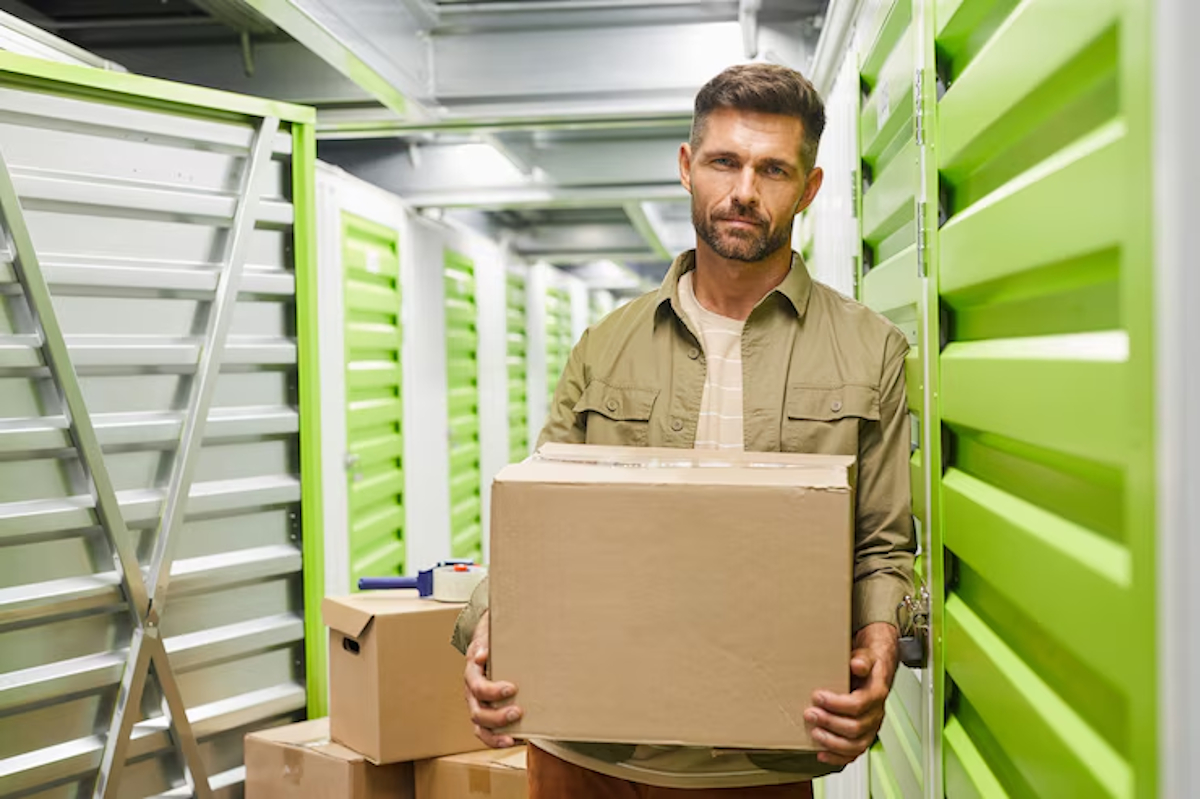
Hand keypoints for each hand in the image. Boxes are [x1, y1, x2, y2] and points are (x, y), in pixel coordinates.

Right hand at [463, 611, 522, 747]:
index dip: (493, 691)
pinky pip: (486, 734)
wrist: (488, 646)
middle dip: (498, 716)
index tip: (513, 688)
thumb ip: (486, 644)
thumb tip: (482, 655)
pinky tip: (516, 741)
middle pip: (477, 712)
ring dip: (496, 735)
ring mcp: (477, 705)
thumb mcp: (489, 636)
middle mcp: (471, 693)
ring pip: (480, 727)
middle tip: (518, 712)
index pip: (478, 687)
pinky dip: (498, 740)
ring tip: (514, 738)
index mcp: (472, 674)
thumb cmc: (493, 642)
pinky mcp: (485, 714)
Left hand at [805, 622, 898, 765]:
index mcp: (876, 693)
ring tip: (814, 733)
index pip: (858, 705)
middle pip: (855, 727)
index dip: (836, 704)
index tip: (817, 696)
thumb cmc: (868, 664)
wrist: (877, 670)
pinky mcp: (864, 735)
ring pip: (856, 744)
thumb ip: (862, 660)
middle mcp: (876, 713)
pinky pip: (854, 752)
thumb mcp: (866, 656)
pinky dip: (838, 757)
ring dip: (833, 742)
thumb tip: (857, 664)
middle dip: (830, 722)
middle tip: (810, 714)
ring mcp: (871, 727)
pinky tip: (822, 754)